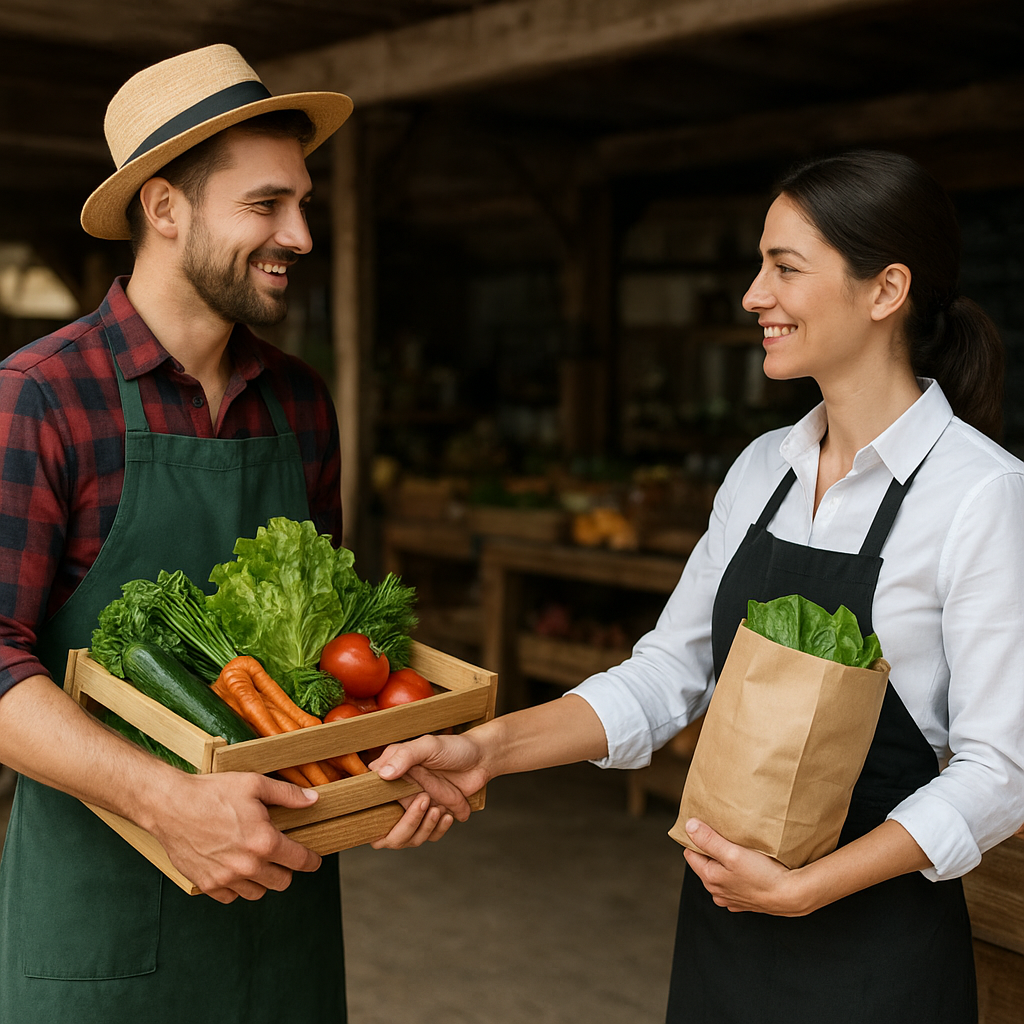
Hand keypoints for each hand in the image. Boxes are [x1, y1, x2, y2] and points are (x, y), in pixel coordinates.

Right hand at [150, 771, 322, 903]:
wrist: (170, 805)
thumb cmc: (212, 793)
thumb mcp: (254, 784)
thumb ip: (288, 794)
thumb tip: (313, 799)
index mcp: (264, 841)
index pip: (299, 860)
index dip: (311, 861)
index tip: (314, 861)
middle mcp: (248, 865)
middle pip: (282, 882)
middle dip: (286, 869)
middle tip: (280, 856)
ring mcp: (226, 878)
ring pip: (257, 892)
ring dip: (262, 880)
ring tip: (257, 861)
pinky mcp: (207, 884)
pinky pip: (231, 897)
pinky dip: (236, 886)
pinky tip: (235, 869)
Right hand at [364, 733, 489, 849]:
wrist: (481, 759)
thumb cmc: (453, 748)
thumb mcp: (428, 745)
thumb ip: (405, 756)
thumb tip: (382, 774)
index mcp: (388, 778)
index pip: (367, 805)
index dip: (372, 814)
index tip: (393, 805)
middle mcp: (397, 797)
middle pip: (384, 833)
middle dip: (403, 827)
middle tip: (424, 802)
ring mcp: (414, 810)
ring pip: (406, 838)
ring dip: (423, 828)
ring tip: (438, 809)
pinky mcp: (431, 819)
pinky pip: (428, 836)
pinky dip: (437, 830)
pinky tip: (449, 814)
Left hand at [682, 818, 809, 916]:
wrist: (792, 896)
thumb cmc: (763, 875)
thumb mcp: (733, 853)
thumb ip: (709, 840)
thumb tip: (689, 826)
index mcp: (709, 879)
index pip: (691, 853)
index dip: (698, 839)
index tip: (709, 829)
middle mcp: (717, 892)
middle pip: (705, 863)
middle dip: (713, 850)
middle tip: (727, 837)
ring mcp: (731, 898)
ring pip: (720, 873)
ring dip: (726, 862)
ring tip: (739, 851)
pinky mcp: (746, 901)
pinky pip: (735, 883)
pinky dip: (738, 874)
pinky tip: (749, 867)